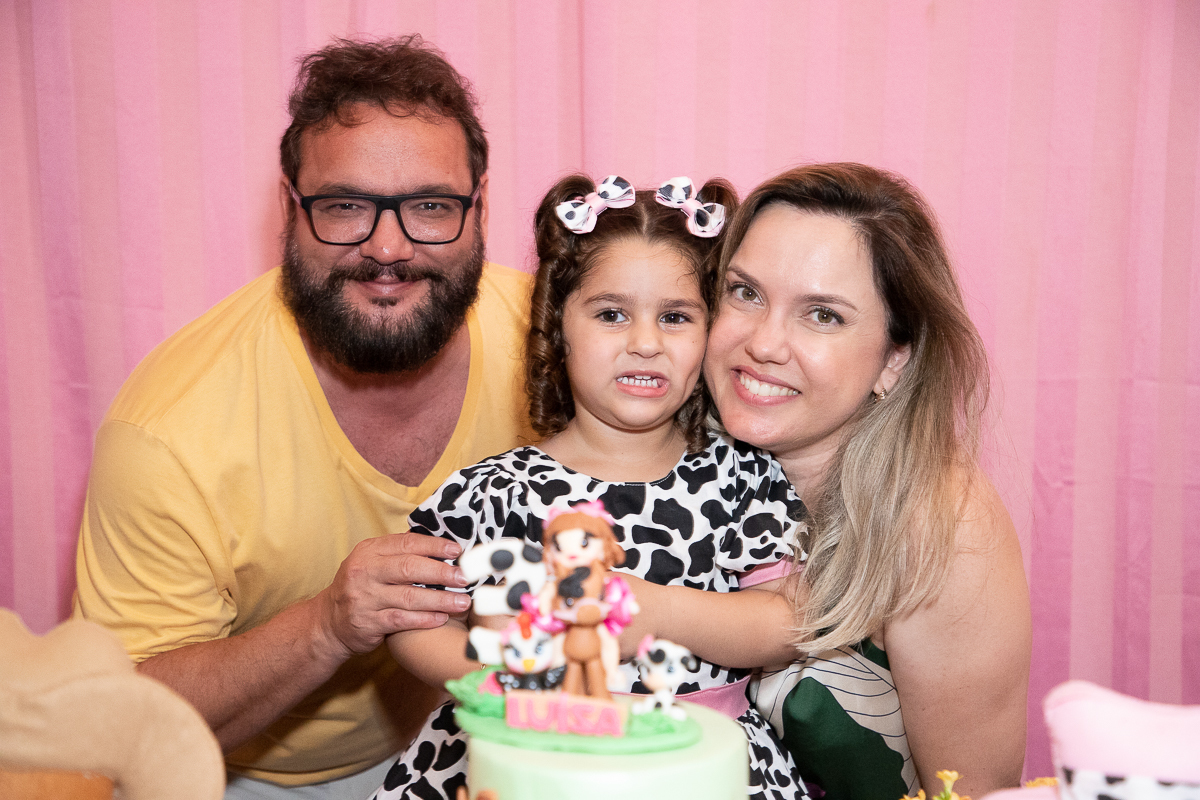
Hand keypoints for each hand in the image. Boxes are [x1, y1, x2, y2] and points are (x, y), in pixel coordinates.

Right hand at [315, 532, 470, 660]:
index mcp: (369, 551)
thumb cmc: (360, 588)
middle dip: (441, 573)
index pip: (406, 543)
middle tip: (465, 577)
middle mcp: (365, 571)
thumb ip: (399, 554)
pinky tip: (442, 618)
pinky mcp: (367, 622)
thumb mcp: (371, 563)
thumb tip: (442, 547)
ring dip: (440, 599)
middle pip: (409, 568)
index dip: (434, 546)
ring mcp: (365, 598)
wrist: (328, 622)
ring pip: (409, 597)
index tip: (457, 551)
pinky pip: (401, 620)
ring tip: (462, 602)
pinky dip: (424, 619)